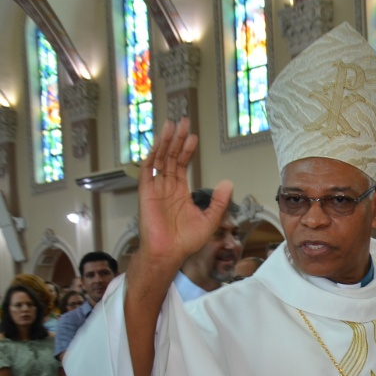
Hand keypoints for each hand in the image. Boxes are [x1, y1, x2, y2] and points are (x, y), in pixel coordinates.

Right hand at [137, 118, 233, 269]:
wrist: (169, 253)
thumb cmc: (186, 241)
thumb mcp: (210, 219)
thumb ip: (218, 201)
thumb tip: (228, 183)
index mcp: (180, 192)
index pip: (182, 164)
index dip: (187, 150)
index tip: (193, 136)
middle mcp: (167, 187)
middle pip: (171, 157)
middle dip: (177, 139)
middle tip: (183, 122)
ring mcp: (156, 188)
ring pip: (160, 159)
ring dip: (165, 142)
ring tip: (172, 125)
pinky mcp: (146, 192)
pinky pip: (148, 170)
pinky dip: (152, 156)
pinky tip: (159, 144)